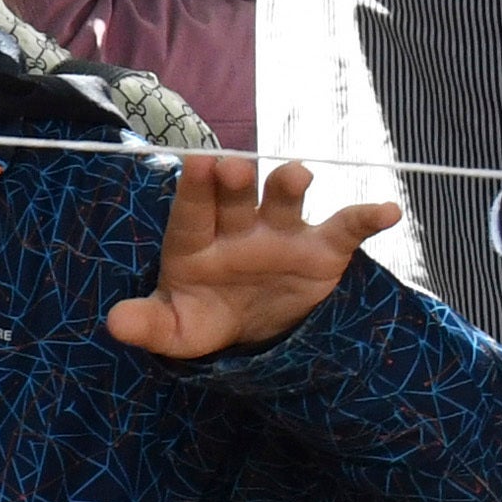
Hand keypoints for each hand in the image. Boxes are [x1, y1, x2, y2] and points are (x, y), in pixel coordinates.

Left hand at [107, 154, 400, 359]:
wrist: (258, 337)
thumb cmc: (206, 318)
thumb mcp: (177, 330)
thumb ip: (148, 324)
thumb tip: (115, 322)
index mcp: (197, 240)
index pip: (192, 210)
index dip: (194, 188)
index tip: (198, 164)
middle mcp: (239, 226)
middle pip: (237, 195)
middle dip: (236, 180)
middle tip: (234, 168)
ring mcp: (282, 233)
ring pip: (286, 199)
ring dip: (290, 185)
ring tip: (297, 176)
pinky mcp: (323, 249)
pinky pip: (347, 227)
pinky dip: (367, 216)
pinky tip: (386, 212)